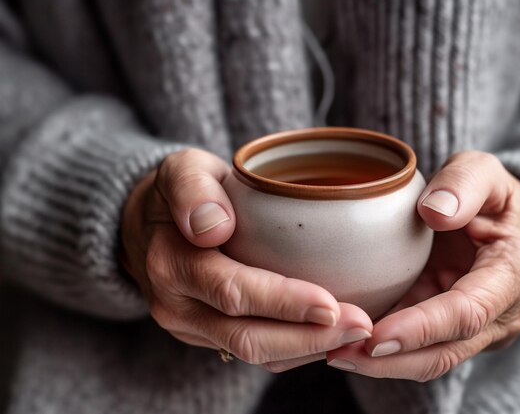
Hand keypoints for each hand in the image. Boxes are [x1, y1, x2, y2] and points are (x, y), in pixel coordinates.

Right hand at [122, 149, 372, 367]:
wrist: (154, 223)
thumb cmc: (180, 191)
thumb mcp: (181, 170)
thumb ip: (192, 189)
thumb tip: (214, 227)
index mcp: (170, 263)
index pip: (232, 291)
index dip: (284, 303)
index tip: (331, 304)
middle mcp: (178, 306)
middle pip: (247, 336)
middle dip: (308, 337)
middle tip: (361, 326)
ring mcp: (192, 327)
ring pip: (254, 353)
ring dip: (308, 349)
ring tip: (356, 334)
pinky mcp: (210, 335)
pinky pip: (255, 353)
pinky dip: (296, 350)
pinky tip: (331, 336)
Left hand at [327, 151, 519, 380]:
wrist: (515, 228)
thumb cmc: (496, 199)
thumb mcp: (485, 173)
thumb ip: (464, 183)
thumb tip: (434, 211)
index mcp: (513, 274)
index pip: (467, 313)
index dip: (421, 328)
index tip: (376, 336)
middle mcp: (500, 314)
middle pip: (444, 352)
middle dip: (391, 361)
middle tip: (337, 354)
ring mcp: (478, 331)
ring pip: (430, 360)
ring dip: (382, 364)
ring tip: (334, 354)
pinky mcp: (453, 332)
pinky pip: (419, 349)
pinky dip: (383, 352)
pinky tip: (346, 344)